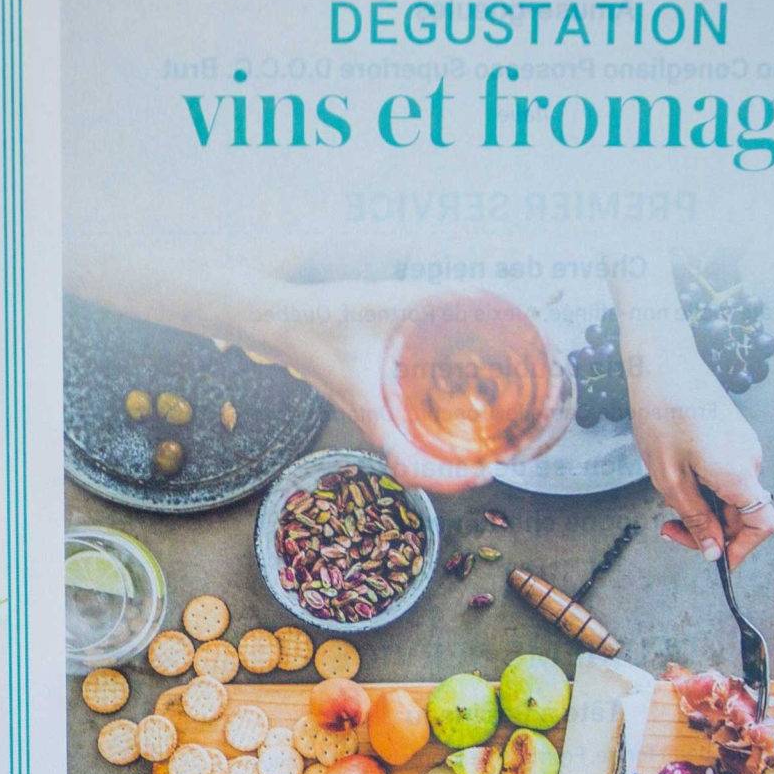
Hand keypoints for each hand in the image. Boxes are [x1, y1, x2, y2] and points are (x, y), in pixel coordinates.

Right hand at [54, 255, 494, 490]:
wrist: (275, 321)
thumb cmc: (319, 318)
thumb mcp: (380, 302)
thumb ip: (428, 297)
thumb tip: (479, 294)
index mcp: (372, 409)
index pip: (411, 465)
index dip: (449, 479)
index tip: (485, 472)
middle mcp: (370, 421)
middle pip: (417, 466)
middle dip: (458, 469)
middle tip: (497, 455)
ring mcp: (366, 417)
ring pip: (409, 450)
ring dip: (443, 453)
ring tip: (483, 441)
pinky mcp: (365, 405)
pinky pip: (401, 429)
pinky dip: (427, 432)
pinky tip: (449, 411)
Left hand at [608, 259, 773, 567]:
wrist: (664, 363)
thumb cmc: (662, 415)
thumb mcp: (669, 478)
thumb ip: (695, 518)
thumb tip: (715, 552)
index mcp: (739, 474)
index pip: (763, 526)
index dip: (743, 549)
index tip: (713, 557)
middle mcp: (752, 461)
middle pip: (744, 515)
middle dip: (709, 529)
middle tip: (667, 528)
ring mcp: (746, 447)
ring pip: (732, 496)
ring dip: (703, 507)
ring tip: (668, 492)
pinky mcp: (736, 437)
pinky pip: (728, 475)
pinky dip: (706, 487)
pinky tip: (677, 473)